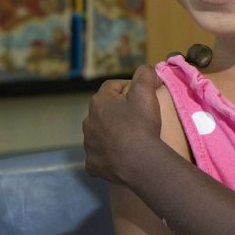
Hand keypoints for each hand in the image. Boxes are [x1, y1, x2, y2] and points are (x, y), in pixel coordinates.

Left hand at [82, 64, 162, 183]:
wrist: (139, 162)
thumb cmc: (141, 124)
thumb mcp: (146, 92)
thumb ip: (145, 74)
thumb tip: (146, 70)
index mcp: (98, 102)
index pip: (112, 86)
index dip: (128, 87)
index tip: (143, 95)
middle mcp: (88, 122)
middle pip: (105, 111)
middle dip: (118, 111)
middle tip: (138, 117)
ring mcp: (89, 145)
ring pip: (101, 133)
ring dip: (112, 132)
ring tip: (132, 137)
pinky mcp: (92, 164)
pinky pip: (100, 155)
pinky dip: (110, 154)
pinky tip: (123, 155)